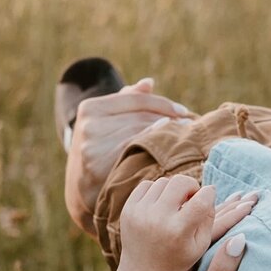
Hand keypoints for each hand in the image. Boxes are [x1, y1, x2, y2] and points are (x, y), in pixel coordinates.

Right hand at [64, 77, 192, 233]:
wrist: (81, 188)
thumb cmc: (101, 148)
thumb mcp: (106, 120)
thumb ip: (126, 100)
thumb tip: (149, 83)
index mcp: (90, 108)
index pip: (136, 100)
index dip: (163, 104)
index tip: (183, 111)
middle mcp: (89, 125)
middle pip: (141, 117)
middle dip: (168, 119)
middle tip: (189, 124)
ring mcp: (92, 146)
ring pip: (140, 134)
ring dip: (165, 134)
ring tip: (184, 135)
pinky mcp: (98, 166)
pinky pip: (134, 152)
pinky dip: (154, 148)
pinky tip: (168, 150)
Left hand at [118, 177, 251, 270]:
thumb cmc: (178, 258)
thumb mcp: (201, 244)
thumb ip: (209, 216)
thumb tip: (208, 190)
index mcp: (178, 232)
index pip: (201, 200)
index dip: (209, 194)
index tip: (209, 197)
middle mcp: (157, 220)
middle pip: (181, 182)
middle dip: (191, 186)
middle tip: (191, 198)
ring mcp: (140, 213)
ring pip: (164, 182)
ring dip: (173, 190)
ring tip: (175, 205)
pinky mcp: (128, 209)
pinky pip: (146, 185)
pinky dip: (157, 191)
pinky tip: (160, 206)